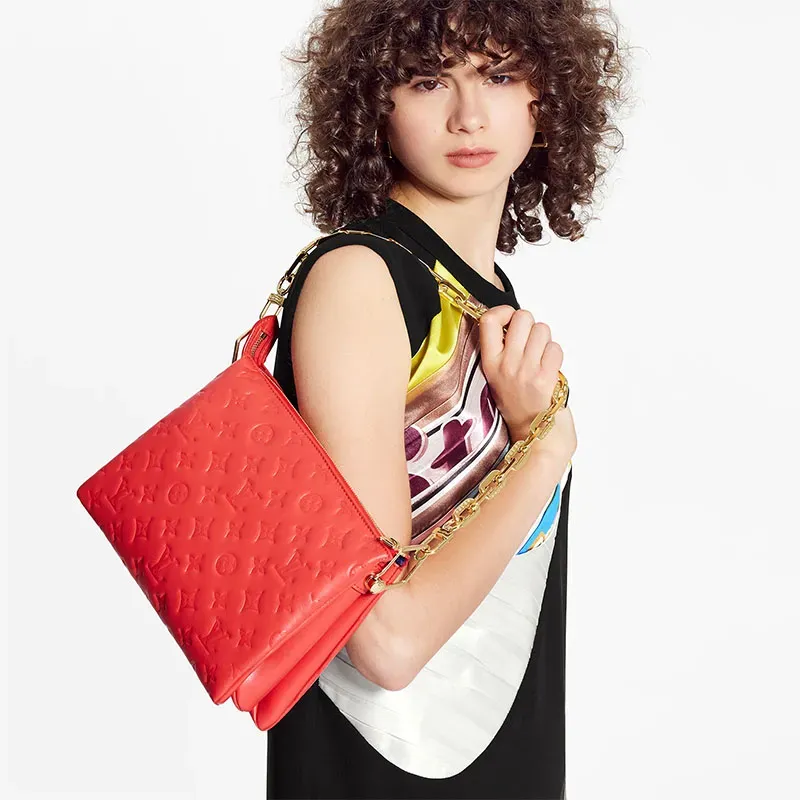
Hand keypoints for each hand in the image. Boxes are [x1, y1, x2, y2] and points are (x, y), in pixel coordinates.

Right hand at [478, 306, 576, 465]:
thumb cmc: (519, 405)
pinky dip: (555, 356)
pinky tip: (549, 370)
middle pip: (522, 317)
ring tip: (540, 359)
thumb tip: (515, 322)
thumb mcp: (499, 377)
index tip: (509, 320)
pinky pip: (555, 348)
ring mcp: (525, 371)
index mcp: (489, 363)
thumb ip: (503, 350)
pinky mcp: (545, 378)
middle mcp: (505, 365)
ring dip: (545, 341)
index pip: (489, 320)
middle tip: (530, 343)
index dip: (503, 312)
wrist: (535, 435)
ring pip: (542, 330)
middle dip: (530, 326)